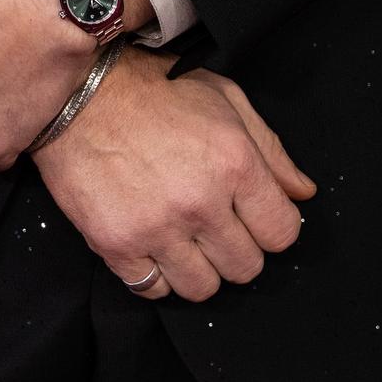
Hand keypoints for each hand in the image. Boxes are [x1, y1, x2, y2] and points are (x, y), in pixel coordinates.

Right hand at [31, 40, 317, 301]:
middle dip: (238, 248)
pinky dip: (158, 274)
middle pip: (247, 268)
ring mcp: (157, 228)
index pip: (283, 233)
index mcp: (234, 162)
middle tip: (217, 224)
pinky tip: (153, 242)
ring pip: (204, 289)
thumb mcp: (225, 100)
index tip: (255, 216)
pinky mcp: (117, 246)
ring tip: (184, 236)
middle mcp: (200, 201)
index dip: (272, 226)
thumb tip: (303, 194)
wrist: (79, 92)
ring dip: (199, 267)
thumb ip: (271, 150)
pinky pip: (155, 291)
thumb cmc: (156, 91)